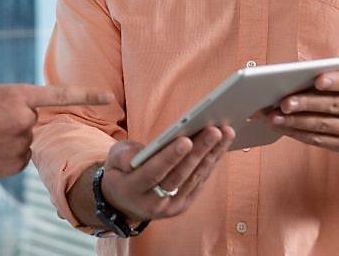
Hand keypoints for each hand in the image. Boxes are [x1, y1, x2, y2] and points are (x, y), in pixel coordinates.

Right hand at [0, 84, 112, 179]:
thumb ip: (18, 103)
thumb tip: (33, 119)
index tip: (109, 96)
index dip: (88, 94)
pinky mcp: (14, 166)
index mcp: (18, 96)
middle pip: (34, 121)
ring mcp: (21, 145)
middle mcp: (24, 120)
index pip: (61, 95)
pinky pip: (18, 158)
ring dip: (10, 139)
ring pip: (26, 141)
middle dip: (17, 121)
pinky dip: (5, 155)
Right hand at [98, 125, 234, 221]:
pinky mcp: (183, 205)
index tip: (186, 140)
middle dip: (199, 152)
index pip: (153, 173)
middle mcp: (153, 203)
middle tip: (215, 131)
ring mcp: (171, 207)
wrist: (124, 203)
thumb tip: (134, 159)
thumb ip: (122, 156)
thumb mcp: (113, 160)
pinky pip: (200, 182)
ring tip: (226, 133)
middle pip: (180, 175)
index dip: (170, 157)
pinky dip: (212, 163)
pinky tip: (222, 146)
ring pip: (194, 178)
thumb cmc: (120, 172)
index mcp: (132, 189)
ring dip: (212, 155)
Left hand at [265, 36, 338, 151]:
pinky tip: (280, 126)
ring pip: (321, 125)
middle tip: (283, 102)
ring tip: (273, 116)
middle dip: (306, 104)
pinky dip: (297, 133)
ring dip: (295, 122)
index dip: (337, 82)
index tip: (318, 79)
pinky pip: (317, 140)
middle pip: (333, 106)